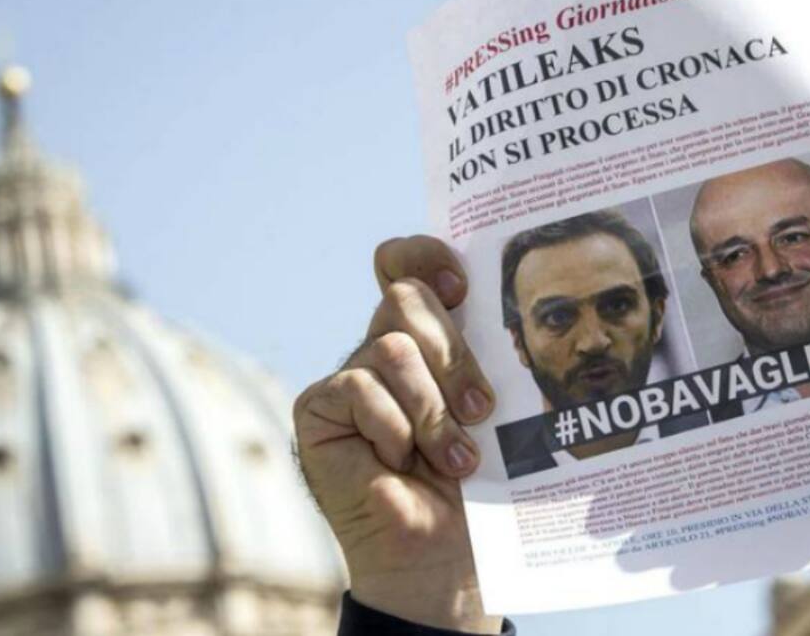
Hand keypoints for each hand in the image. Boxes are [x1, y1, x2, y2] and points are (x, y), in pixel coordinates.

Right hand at [293, 236, 500, 631]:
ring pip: (392, 347)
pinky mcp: (318, 409)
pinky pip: (359, 387)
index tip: (462, 284)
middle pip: (406, 297)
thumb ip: (480, 351)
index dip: (426, 255)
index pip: (407, 264)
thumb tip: (478, 299)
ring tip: (455, 455)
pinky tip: (400, 461)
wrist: (447, 553)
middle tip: (482, 407)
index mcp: (425, 337)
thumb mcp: (491, 405)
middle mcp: (381, 348)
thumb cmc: (479, 481)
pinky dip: (392, 427)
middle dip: (452, 353)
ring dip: (432, 408)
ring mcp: (348, 377)